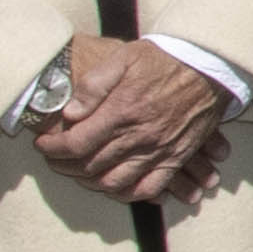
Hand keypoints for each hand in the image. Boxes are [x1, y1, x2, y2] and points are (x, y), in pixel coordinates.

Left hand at [35, 34, 228, 203]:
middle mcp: (139, 136)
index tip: (42, 144)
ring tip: (79, 172)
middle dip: (64, 166)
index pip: (76, 143)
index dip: (52, 148)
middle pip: (90, 166)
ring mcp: (159, 150)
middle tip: (54, 159)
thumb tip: (71, 113)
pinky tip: (116, 187)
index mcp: (122, 111)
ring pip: (115, 182)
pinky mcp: (176, 156)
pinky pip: (149, 188)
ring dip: (91, 182)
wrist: (210, 65)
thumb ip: (94, 85)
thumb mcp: (123, 57)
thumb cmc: (164, 58)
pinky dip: (129, 194)